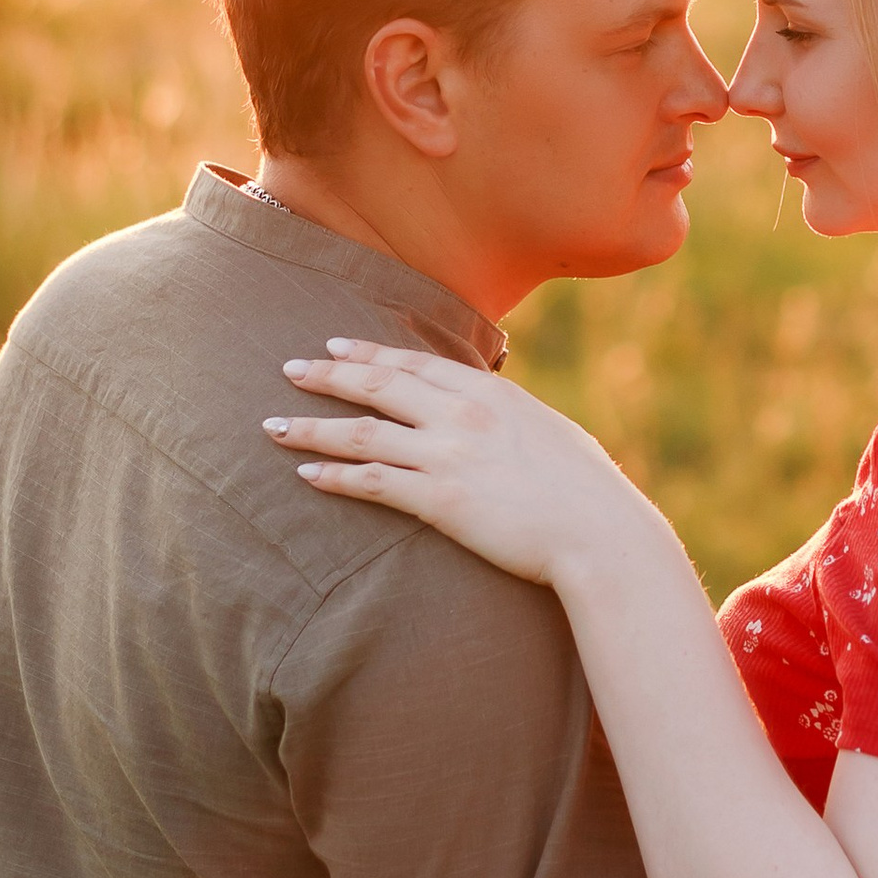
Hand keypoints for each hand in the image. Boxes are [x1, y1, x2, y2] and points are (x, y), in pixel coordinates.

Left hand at [265, 339, 641, 587]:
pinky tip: (305, 475)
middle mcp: (464, 415)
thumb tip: (496, 414)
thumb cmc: (587, 490)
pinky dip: (334, 476)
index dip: (370, 354)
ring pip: (363, 432)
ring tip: (274, 425)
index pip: (416, 363)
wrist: (602, 532)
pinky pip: (372, 482)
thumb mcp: (549, 434)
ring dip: (313, 427)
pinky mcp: (441, 500)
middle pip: (379, 386)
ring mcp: (449, 455)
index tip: (334, 346)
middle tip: (289, 370)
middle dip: (328, 375)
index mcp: (492, 393)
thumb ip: (511, 418)